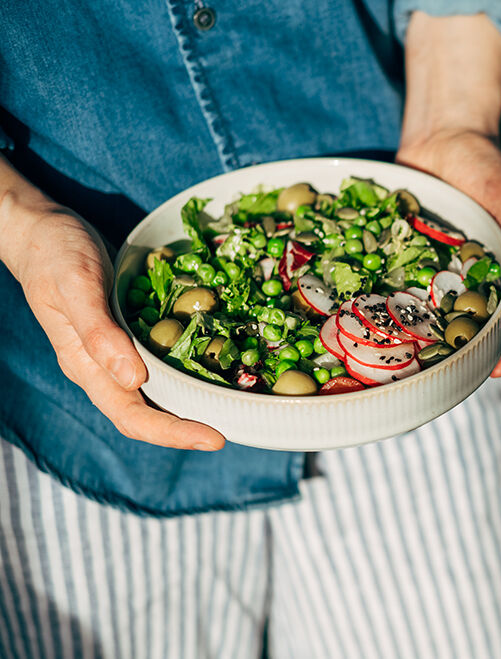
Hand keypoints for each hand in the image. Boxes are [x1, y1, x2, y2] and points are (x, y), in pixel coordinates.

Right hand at [3, 199, 225, 450]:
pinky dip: (188, 370)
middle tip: (235, 427)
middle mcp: (104, 368)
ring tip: (232, 407)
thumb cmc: (55, 255)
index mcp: (86, 366)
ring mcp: (117, 353)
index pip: (132, 417)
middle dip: (190, 427)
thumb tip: (133, 380)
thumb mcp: (77, 285)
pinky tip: (216, 367)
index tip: (214, 439)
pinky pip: (162, 362)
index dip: (173, 433)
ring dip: (191, 404)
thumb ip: (99, 333)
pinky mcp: (131, 335)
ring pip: (157, 392)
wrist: (42, 232)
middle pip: (149, 413)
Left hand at [397, 129, 500, 376]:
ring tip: (412, 368)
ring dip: (424, 339)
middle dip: (464, 353)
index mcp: (500, 269)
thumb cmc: (484, 167)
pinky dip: (390, 305)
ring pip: (431, 311)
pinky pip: (398, 284)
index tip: (499, 369)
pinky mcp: (405, 255)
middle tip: (453, 382)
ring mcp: (435, 268)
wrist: (443, 136)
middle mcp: (467, 276)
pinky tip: (374, 327)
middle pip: (469, 323)